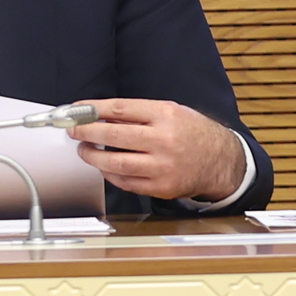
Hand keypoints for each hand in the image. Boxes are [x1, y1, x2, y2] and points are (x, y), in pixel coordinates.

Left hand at [68, 99, 251, 207]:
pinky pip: (126, 182)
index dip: (93, 110)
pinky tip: (106, 167)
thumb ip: (139, 113)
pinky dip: (111, 174)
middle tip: (74, 130)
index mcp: (166, 115)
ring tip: (85, 150)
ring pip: (115, 163)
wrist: (221, 161)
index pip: (120, 109)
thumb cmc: (194, 134)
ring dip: (93, 156)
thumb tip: (101, 115)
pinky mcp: (161, 187)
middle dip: (86, 132)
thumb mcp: (172, 112)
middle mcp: (164, 140)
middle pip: (113, 135)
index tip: (77, 110)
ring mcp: (162, 166)